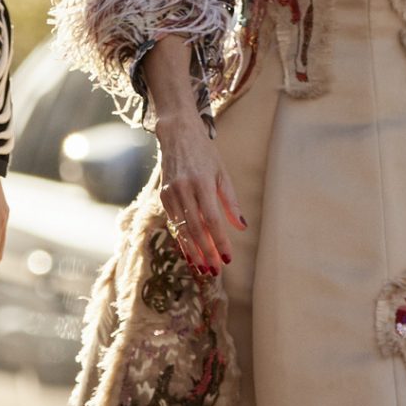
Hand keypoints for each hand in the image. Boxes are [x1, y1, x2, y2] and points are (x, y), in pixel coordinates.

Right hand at [156, 108, 244, 276]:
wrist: (176, 134)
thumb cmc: (204, 153)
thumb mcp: (222, 173)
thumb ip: (231, 202)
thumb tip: (242, 227)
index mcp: (202, 183)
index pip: (213, 220)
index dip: (220, 241)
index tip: (228, 259)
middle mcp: (184, 189)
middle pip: (196, 228)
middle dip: (206, 252)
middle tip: (215, 271)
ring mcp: (170, 193)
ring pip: (182, 229)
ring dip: (193, 251)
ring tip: (202, 268)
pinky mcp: (162, 196)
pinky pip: (174, 222)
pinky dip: (182, 239)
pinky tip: (190, 252)